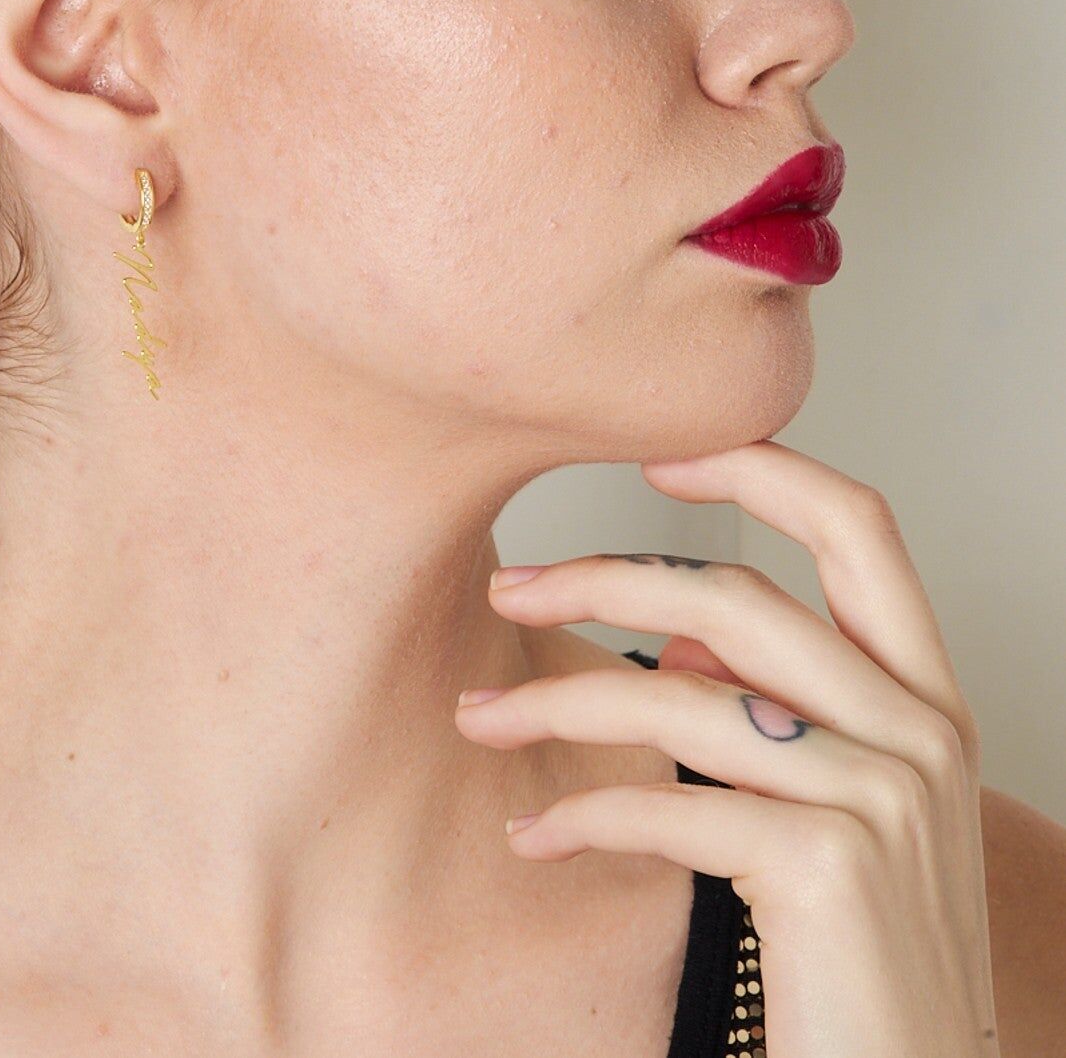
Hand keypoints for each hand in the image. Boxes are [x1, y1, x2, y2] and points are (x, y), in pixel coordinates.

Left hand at [454, 439, 997, 1057]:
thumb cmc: (859, 946)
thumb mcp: (839, 803)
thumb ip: (774, 710)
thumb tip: (675, 645)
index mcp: (923, 696)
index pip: (858, 527)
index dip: (760, 467)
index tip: (655, 456)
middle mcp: (918, 730)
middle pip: (735, 597)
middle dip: (601, 578)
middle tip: (508, 588)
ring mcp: (882, 797)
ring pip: (679, 695)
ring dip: (556, 700)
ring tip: (478, 716)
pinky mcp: (831, 868)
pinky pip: (669, 805)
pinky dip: (583, 815)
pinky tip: (532, 833)